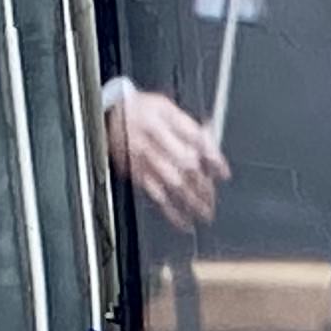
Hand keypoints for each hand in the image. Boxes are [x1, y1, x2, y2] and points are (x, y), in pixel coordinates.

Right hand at [106, 86, 225, 235]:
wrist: (106, 109)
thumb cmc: (141, 110)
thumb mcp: (167, 107)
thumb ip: (191, 127)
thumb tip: (212, 141)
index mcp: (164, 119)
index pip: (196, 141)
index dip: (213, 159)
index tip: (224, 174)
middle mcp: (153, 138)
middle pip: (186, 164)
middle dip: (204, 185)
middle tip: (214, 199)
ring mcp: (142, 156)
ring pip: (172, 182)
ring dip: (192, 201)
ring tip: (205, 215)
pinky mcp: (132, 171)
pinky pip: (154, 194)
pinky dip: (170, 211)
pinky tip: (183, 223)